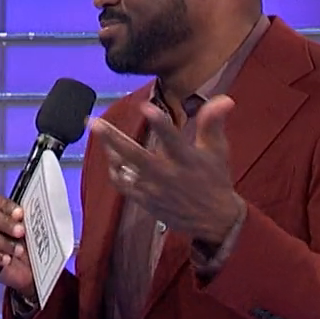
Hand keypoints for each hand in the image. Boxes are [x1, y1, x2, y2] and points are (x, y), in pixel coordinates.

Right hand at [0, 196, 36, 295]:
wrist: (27, 271)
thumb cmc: (29, 246)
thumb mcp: (34, 231)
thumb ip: (31, 220)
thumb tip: (38, 212)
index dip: (7, 207)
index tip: (21, 214)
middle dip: (6, 224)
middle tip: (21, 232)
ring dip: (3, 243)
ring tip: (18, 251)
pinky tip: (6, 260)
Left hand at [96, 97, 245, 245]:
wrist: (213, 220)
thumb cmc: (215, 179)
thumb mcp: (218, 150)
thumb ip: (213, 123)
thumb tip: (224, 99)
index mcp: (187, 160)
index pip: (172, 140)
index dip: (160, 124)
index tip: (146, 107)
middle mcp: (167, 174)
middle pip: (135, 155)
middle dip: (113, 138)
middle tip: (94, 122)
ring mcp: (153, 189)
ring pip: (124, 169)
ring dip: (109, 150)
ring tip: (96, 129)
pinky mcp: (145, 200)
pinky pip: (123, 184)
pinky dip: (114, 170)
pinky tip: (109, 156)